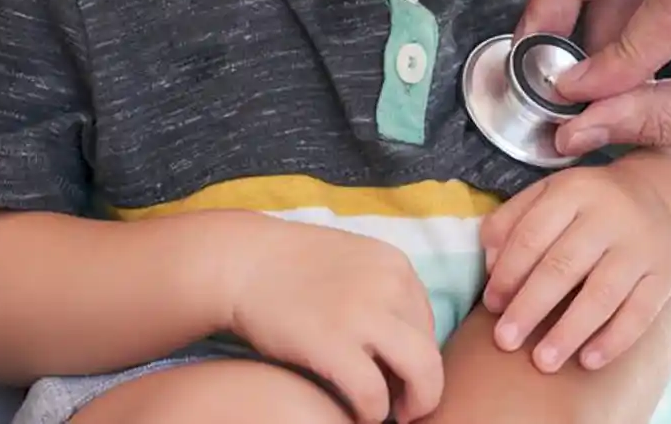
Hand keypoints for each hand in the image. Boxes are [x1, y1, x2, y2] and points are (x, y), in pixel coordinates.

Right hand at [224, 218, 442, 423]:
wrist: (240, 262)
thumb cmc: (291, 266)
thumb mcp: (353, 262)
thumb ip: (382, 292)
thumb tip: (403, 341)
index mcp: (397, 266)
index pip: (427, 324)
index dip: (415, 357)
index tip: (395, 374)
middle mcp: (390, 286)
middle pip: (431, 351)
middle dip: (424, 387)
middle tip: (404, 407)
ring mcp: (363, 314)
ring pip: (421, 373)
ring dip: (412, 403)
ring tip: (388, 414)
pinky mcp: (332, 344)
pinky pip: (373, 394)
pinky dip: (371, 412)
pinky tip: (357, 413)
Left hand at [478, 165, 670, 373]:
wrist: (658, 201)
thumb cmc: (587, 207)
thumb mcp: (549, 195)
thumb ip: (512, 221)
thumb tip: (489, 264)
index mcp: (574, 190)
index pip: (533, 234)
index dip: (508, 272)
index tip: (490, 305)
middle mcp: (611, 214)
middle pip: (564, 265)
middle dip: (530, 306)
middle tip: (505, 341)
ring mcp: (642, 245)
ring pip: (603, 293)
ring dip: (570, 331)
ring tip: (543, 361)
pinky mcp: (666, 273)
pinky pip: (641, 313)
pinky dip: (614, 339)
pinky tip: (588, 361)